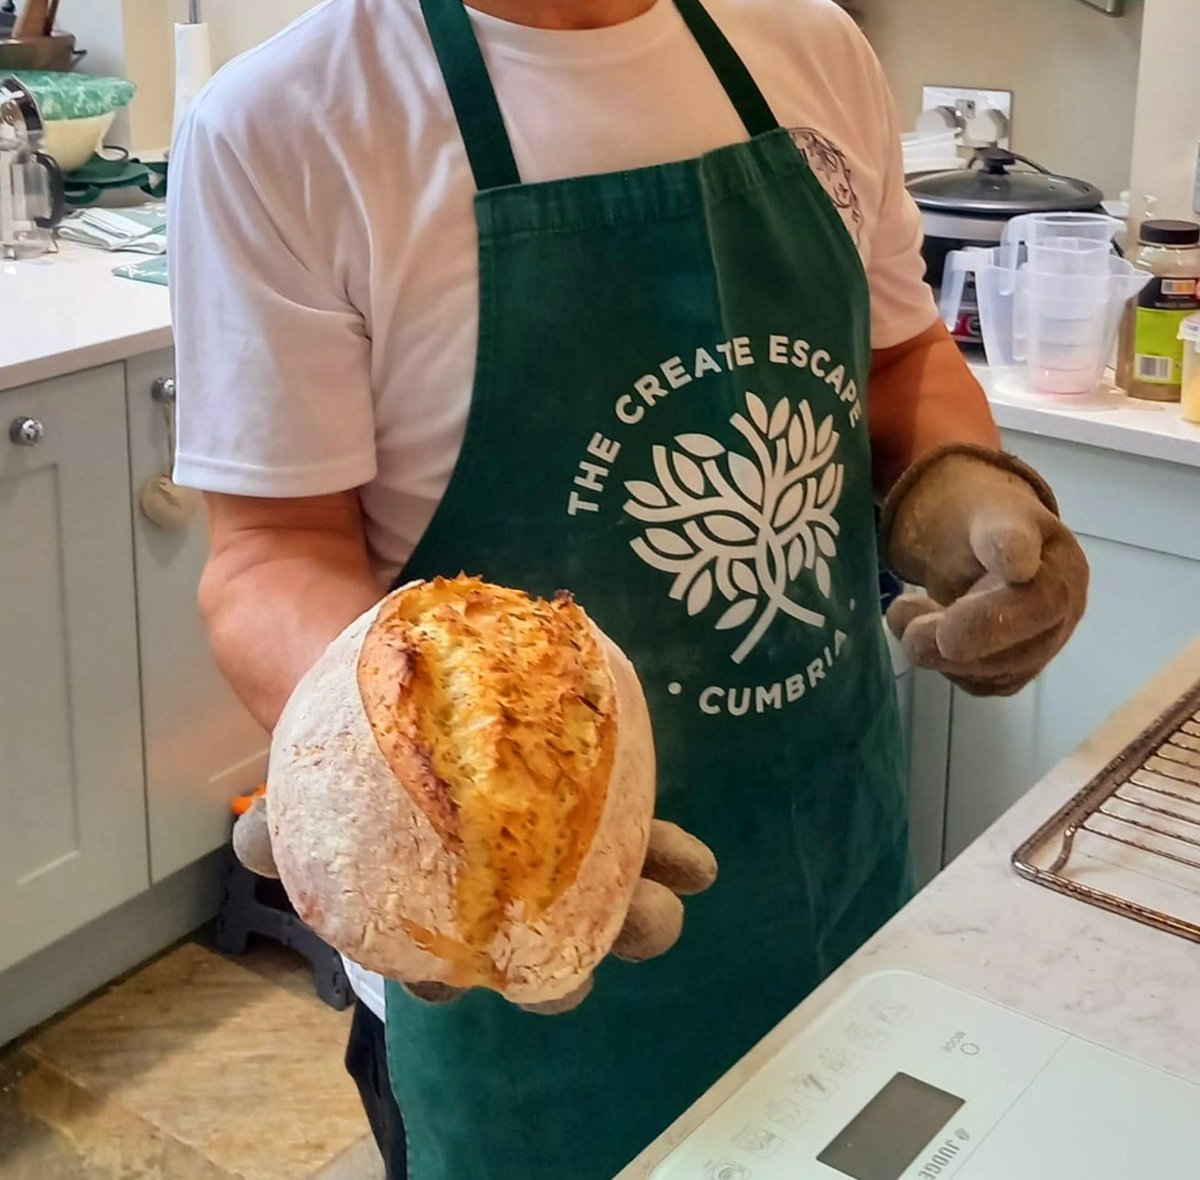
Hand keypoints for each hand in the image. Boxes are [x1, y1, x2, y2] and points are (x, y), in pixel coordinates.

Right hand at [232, 800, 716, 1013]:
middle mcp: (505, 910)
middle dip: (567, 977)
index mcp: (434, 920)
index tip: (453, 985)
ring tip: (661, 904)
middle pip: (541, 966)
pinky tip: (697, 865)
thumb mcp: (308, 786)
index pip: (439, 975)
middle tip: (579, 971)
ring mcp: (562, 871)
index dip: (448, 988)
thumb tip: (248, 846)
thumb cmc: (361, 759)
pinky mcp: (602, 824)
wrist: (414, 704)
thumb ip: (276, 824)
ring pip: (606, 919)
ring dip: (639, 924)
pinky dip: (670, 859)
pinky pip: (643, 849)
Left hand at [881, 445, 1088, 696]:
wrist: (975, 538)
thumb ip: (1003, 534)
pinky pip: (975, 683)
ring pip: (992, 675)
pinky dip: (940, 664)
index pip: (1043, 603)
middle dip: (955, 644)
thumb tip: (1017, 563)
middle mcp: (1060, 620)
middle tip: (905, 617)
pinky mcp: (1007, 671)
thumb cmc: (986, 519)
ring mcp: (1036, 650)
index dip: (996, 619)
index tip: (950, 626)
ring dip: (938, 653)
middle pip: (1018, 652)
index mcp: (1065, 573)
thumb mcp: (994, 511)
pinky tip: (918, 629)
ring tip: (903, 611)